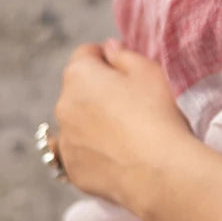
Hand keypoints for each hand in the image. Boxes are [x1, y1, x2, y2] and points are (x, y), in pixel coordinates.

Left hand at [51, 40, 192, 220]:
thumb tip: (109, 48)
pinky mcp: (74, 170)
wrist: (158, 172)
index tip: (128, 72)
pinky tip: (121, 158)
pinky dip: (96, 153)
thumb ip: (124, 55)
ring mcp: (66, 141)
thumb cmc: (157, 115)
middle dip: (100, 93)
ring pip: (79, 123)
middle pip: (79, 90)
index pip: (86, 54)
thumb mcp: (149, 71)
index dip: (108, 59)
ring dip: (95, 123)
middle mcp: (63, 105)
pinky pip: (82, 154)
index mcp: (79, 75)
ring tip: (128, 136)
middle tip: (134, 106)